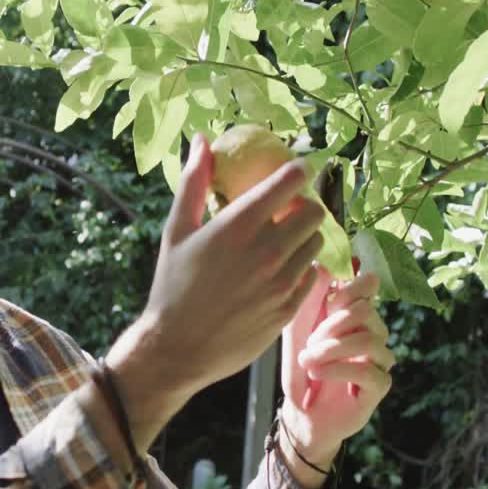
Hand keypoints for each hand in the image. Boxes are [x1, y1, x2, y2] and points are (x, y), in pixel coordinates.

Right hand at [106, 133, 323, 440]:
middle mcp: (266, 251)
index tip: (294, 170)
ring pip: (315, 243)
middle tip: (288, 210)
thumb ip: (194, 183)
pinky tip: (280, 270)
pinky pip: (311, 275)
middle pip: (313, 211)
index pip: (289, 182)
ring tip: (283, 241)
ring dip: (304, 236)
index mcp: (238, 226)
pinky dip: (302, 267)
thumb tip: (202, 140)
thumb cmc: (172, 285)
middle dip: (304, 205)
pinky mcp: (288, 308)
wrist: (177, 348)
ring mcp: (280, 282)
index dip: (297, 171)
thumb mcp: (177, 231)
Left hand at [279, 266, 392, 465]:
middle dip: (330, 326)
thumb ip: (309, 298)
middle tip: (309, 344)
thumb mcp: (296, 328)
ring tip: (308, 361)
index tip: (326, 304)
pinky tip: (317, 372)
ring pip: (368, 340)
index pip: (368, 285)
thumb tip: (322, 265)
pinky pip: (369, 370)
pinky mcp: (380, 386)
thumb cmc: (300, 367)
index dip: (348, 289)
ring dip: (331, 349)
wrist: (300, 412)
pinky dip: (336, 370)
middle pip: (366, 311)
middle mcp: (373, 332)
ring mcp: (380, 359)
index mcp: (355, 313)